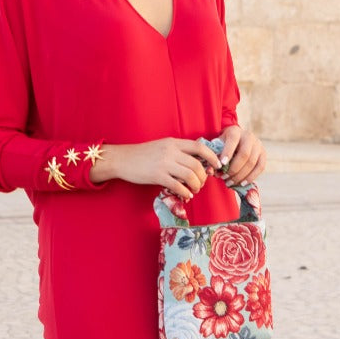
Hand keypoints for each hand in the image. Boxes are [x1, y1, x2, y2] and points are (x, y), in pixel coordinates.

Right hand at [91, 137, 222, 198]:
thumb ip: (178, 152)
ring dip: (196, 185)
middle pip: (197, 164)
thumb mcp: (162, 147)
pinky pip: (178, 185)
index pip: (199, 146)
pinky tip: (186, 195)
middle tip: (202, 183)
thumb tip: (196, 162)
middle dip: (203, 176)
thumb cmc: (142, 154)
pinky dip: (185, 192)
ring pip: (190, 175)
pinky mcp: (157, 176)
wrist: (122, 159)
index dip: (212, 156)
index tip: (217, 165)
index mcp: (174, 143)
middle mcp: (171, 151)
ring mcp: (164, 164)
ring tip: (195, 190)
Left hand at [218, 124, 265, 186]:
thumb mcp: (216, 146)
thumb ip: (213, 157)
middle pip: (244, 154)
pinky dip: (251, 177)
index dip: (228, 153)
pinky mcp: (263, 154)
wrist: (235, 140)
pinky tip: (242, 183)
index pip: (233, 141)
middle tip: (224, 178)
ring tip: (230, 183)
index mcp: (235, 131)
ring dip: (240, 175)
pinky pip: (260, 167)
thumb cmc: (223, 145)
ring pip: (252, 162)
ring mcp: (258, 145)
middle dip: (233, 169)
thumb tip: (211, 171)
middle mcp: (249, 136)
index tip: (221, 164)